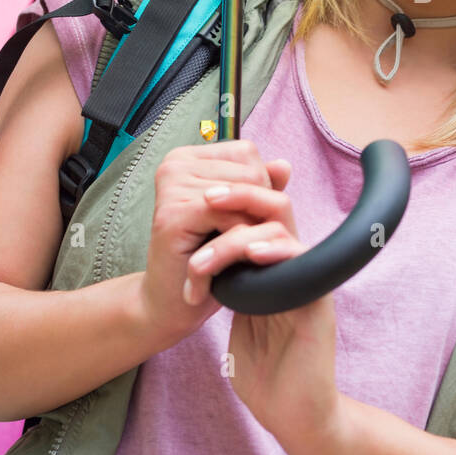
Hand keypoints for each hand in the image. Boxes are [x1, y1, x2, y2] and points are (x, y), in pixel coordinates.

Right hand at [139, 138, 292, 345]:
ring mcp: (171, 186)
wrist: (171, 301)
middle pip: (250, 170)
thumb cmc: (205, 255)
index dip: (262, 186)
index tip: (249, 217)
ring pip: (243, 193)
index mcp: (188, 158)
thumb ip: (259, 187)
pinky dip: (238, 238)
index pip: (247, 153)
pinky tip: (229, 259)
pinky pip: (227, 216)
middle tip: (246, 239)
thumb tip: (284, 164)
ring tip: (237, 250)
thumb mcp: (238, 216)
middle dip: (259, 208)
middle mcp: (174, 164)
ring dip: (251, 226)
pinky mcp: (172, 215)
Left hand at [186, 180, 340, 452]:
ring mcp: (308, 282)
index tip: (200, 200)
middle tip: (207, 199)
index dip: (233, 204)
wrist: (294, 419)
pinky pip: (301, 261)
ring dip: (237, 238)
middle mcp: (294, 269)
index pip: (258, 220)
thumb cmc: (266, 379)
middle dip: (240, 197)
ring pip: (281, 231)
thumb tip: (208, 263)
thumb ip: (231, 292)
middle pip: (274, 211)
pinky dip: (275, 252)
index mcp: (275, 272)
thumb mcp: (238, 325)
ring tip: (204, 261)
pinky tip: (252, 255)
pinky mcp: (318, 300)